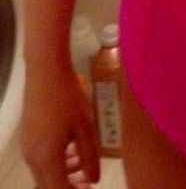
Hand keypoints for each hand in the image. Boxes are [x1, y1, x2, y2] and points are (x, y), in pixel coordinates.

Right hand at [21, 65, 100, 186]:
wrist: (46, 71)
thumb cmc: (67, 96)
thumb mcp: (85, 127)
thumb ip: (90, 156)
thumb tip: (94, 179)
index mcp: (47, 158)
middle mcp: (33, 157)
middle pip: (48, 185)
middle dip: (68, 187)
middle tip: (87, 183)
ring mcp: (28, 147)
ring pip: (44, 173)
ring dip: (62, 175)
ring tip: (82, 166)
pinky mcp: (28, 136)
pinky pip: (40, 159)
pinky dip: (55, 162)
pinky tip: (71, 150)